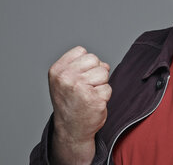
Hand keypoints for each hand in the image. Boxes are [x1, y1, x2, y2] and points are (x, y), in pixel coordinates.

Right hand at [48, 46, 111, 163]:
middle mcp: (66, 78)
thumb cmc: (71, 101)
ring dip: (101, 84)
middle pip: (95, 60)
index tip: (78, 77)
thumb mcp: (66, 79)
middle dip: (95, 72)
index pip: (81, 51)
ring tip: (89, 95)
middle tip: (85, 87)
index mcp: (57, 70)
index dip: (85, 63)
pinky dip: (104, 96)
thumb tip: (104, 65)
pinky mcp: (94, 99)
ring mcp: (80, 88)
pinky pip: (108, 88)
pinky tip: (93, 103)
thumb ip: (82, 65)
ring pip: (104, 73)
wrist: (70, 129)